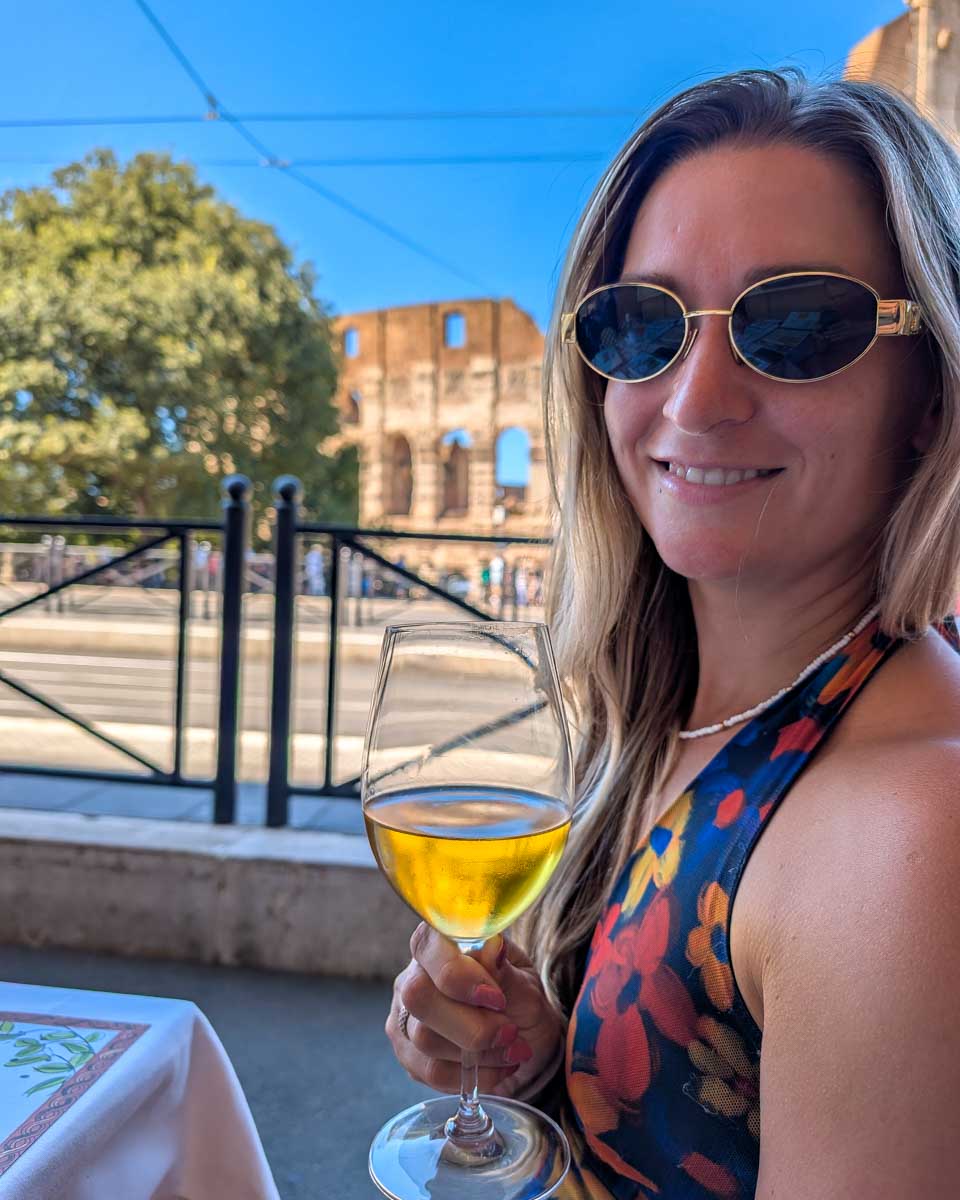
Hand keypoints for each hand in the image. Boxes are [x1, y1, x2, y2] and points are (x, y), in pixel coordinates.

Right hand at [387, 922, 564, 1097]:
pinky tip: (498, 1066)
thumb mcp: (524, 981)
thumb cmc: (519, 998)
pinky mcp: (408, 1053)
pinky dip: (472, 1075)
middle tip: (510, 1032)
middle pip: (418, 996)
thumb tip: (492, 949)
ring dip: (479, 1052)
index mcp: (439, 943)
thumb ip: (505, 969)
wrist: (523, 1036)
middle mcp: (413, 975)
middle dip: (470, 1024)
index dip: (459, 974)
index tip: (496, 999)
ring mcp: (404, 1015)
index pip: (427, 946)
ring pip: (424, 1039)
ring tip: (513, 1048)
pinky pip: (431, 1071)